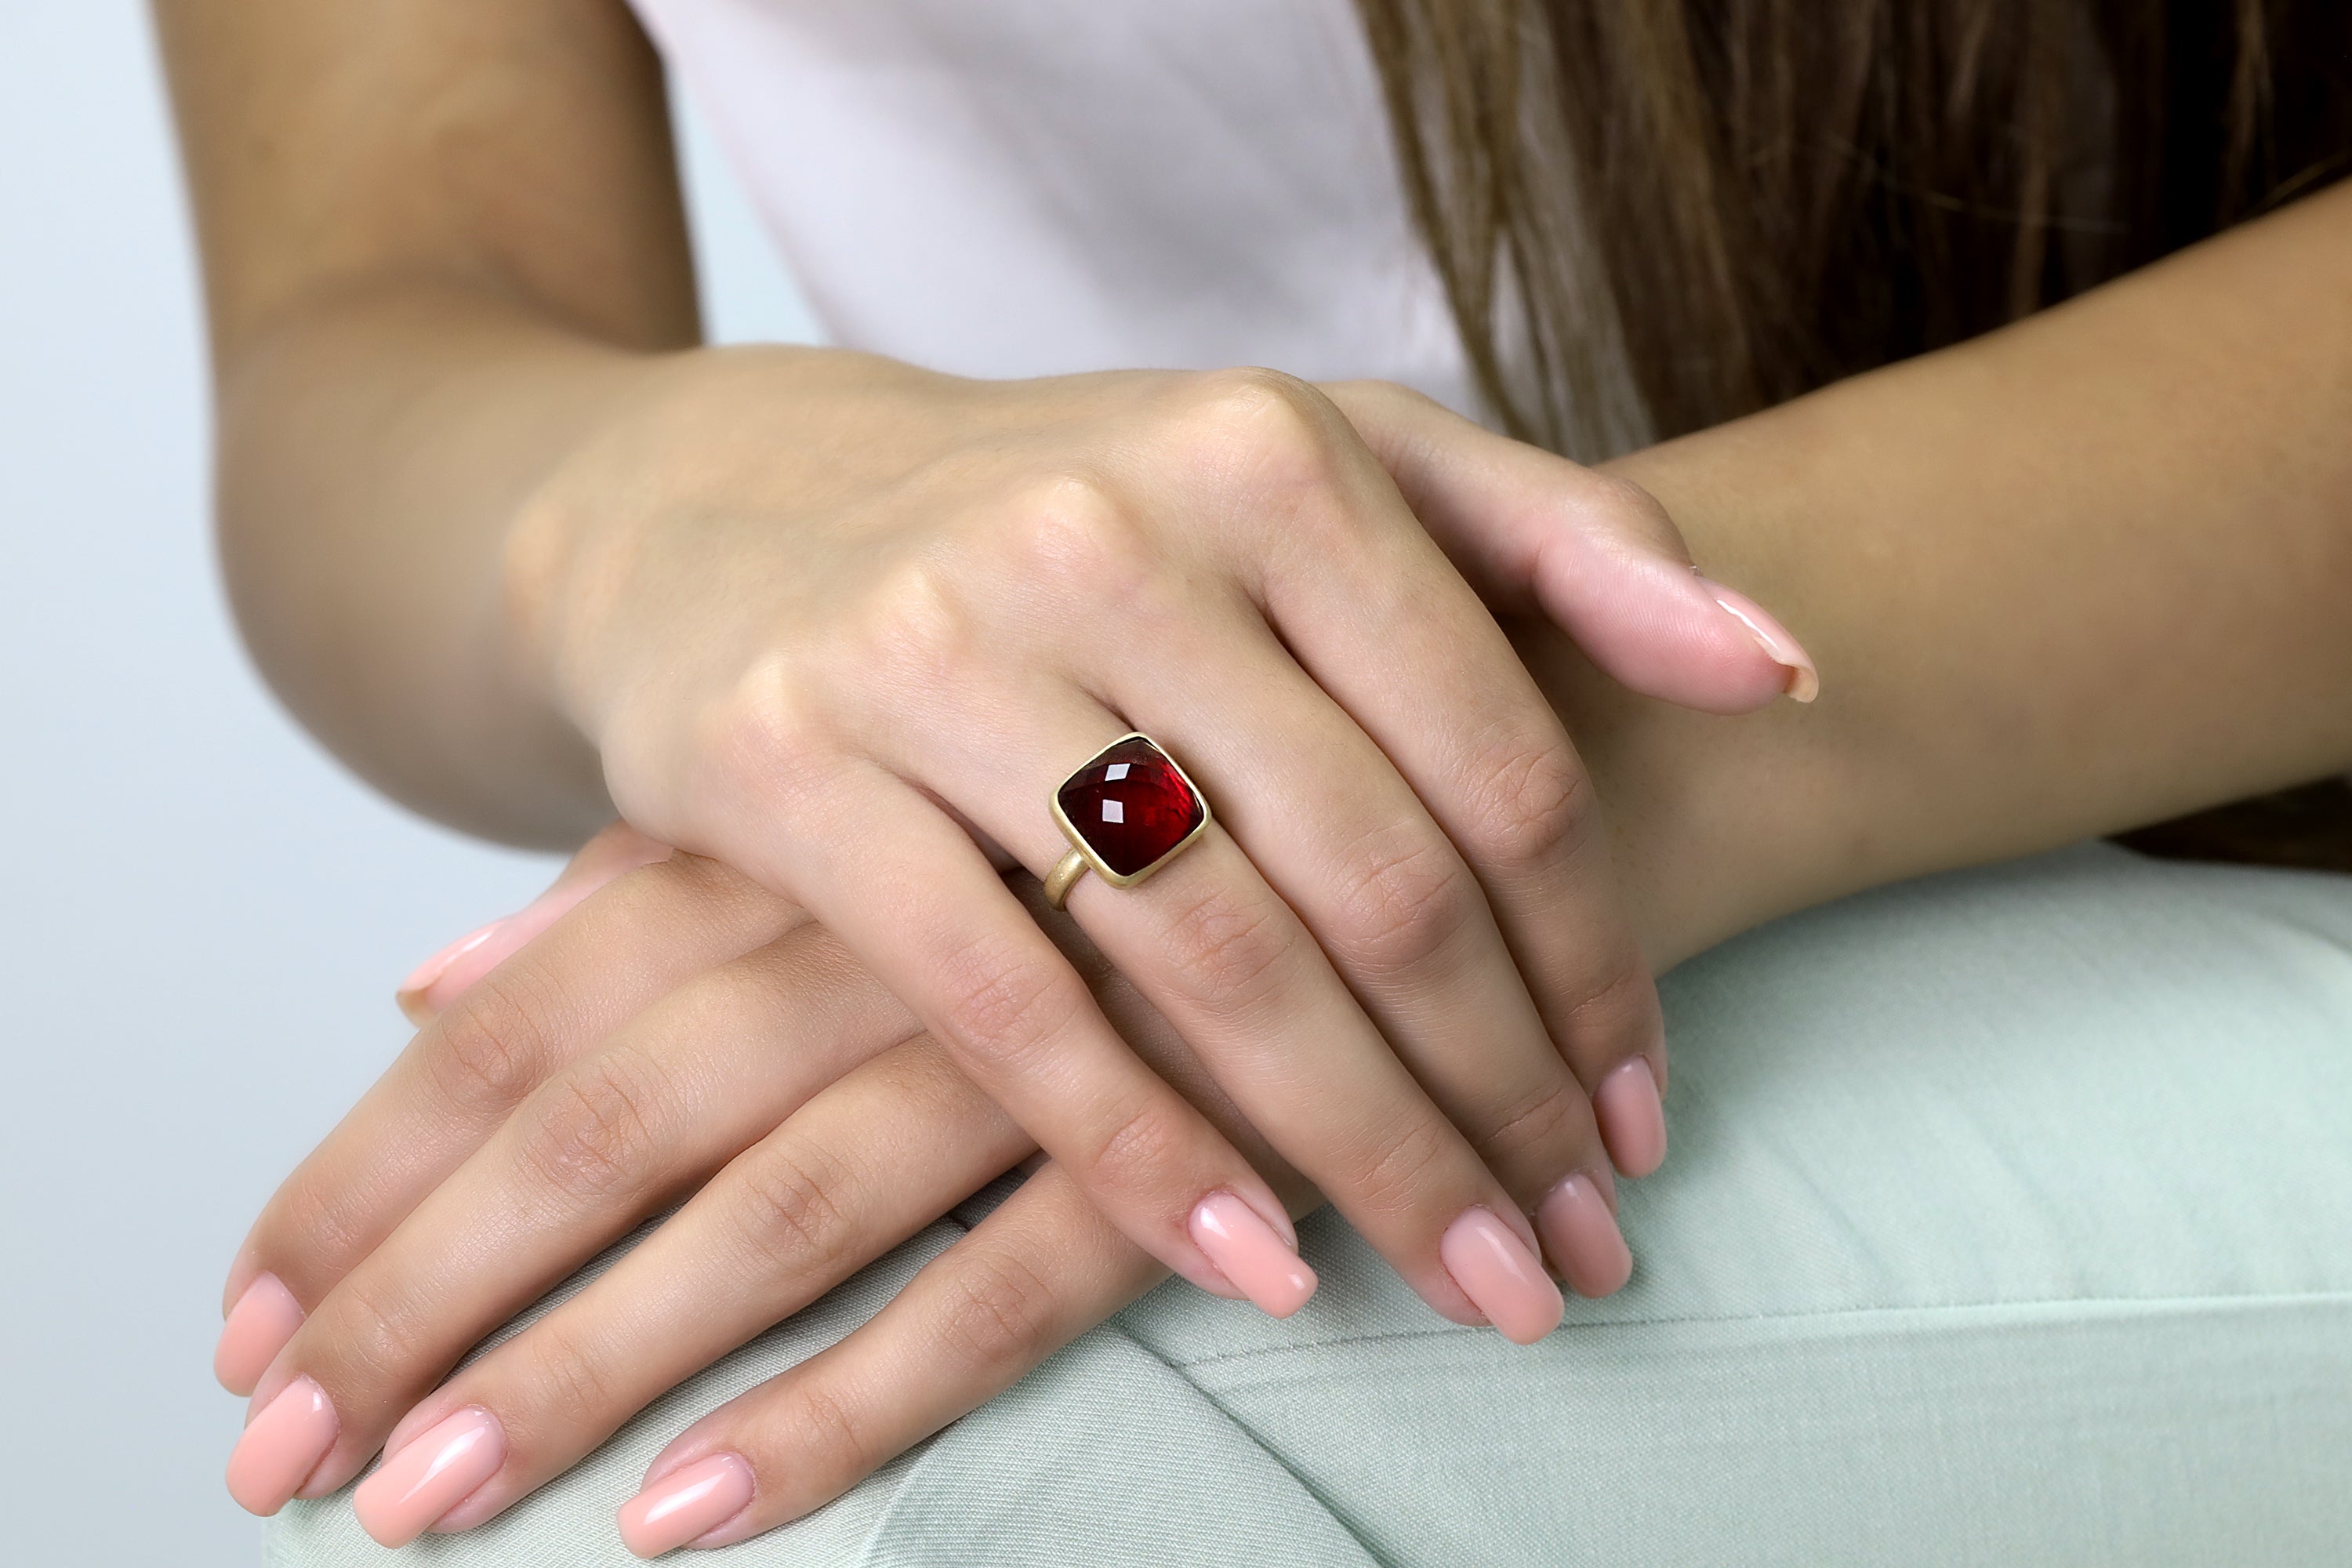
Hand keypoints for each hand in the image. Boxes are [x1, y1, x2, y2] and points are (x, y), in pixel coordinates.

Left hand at [218, 828, 1628, 1550]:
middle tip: (277, 1468)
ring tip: (414, 1512)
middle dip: (423, 1296)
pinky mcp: (1174, 1111)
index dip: (372, 1167)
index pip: (526, 1006)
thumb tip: (423, 975)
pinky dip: (845, 1403)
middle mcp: (883, 901)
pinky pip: (990, 1282)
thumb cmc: (1153, 748)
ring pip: (762, 1210)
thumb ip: (664, 874)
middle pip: (594, 1117)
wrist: (1497, 711)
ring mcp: (1030, 1007)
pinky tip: (698, 1519)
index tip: (245, 1322)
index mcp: (806, 816)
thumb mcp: (894, 778)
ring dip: (579, 1371)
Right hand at [511, 354, 1810, 1326]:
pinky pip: (1000, 1005)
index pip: (1497, 762)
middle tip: (1582, 1250)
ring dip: (1369, 1158)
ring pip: (1211, 959)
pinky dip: (1140, 1157)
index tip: (1646, 1115)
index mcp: (1273, 453)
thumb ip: (1565, 544)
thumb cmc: (1082, 512)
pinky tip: (1258, 1267)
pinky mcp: (783, 759)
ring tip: (1475, 1285)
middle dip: (1505, 1099)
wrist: (733, 504)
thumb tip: (1783, 674)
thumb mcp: (1322, 467)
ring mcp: (938, 642)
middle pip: (1379, 881)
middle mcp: (1112, 529)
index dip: (1598, 965)